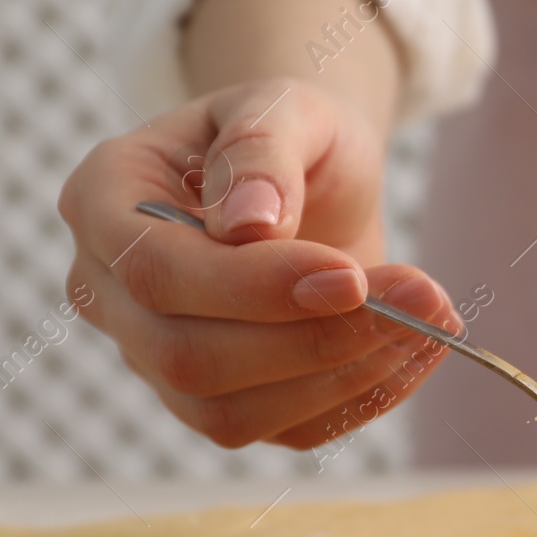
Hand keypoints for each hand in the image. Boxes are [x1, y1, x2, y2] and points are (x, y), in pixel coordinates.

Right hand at [59, 78, 458, 451]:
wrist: (312, 174)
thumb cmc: (290, 130)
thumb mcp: (284, 106)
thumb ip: (262, 150)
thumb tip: (251, 224)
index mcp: (105, 202)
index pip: (156, 273)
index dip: (254, 287)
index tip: (351, 274)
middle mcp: (111, 292)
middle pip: (189, 357)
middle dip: (316, 338)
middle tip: (422, 297)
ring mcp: (158, 358)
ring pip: (232, 413)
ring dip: (347, 375)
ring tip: (431, 318)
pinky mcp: (223, 401)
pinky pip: (287, 430)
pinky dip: (363, 399)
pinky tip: (418, 349)